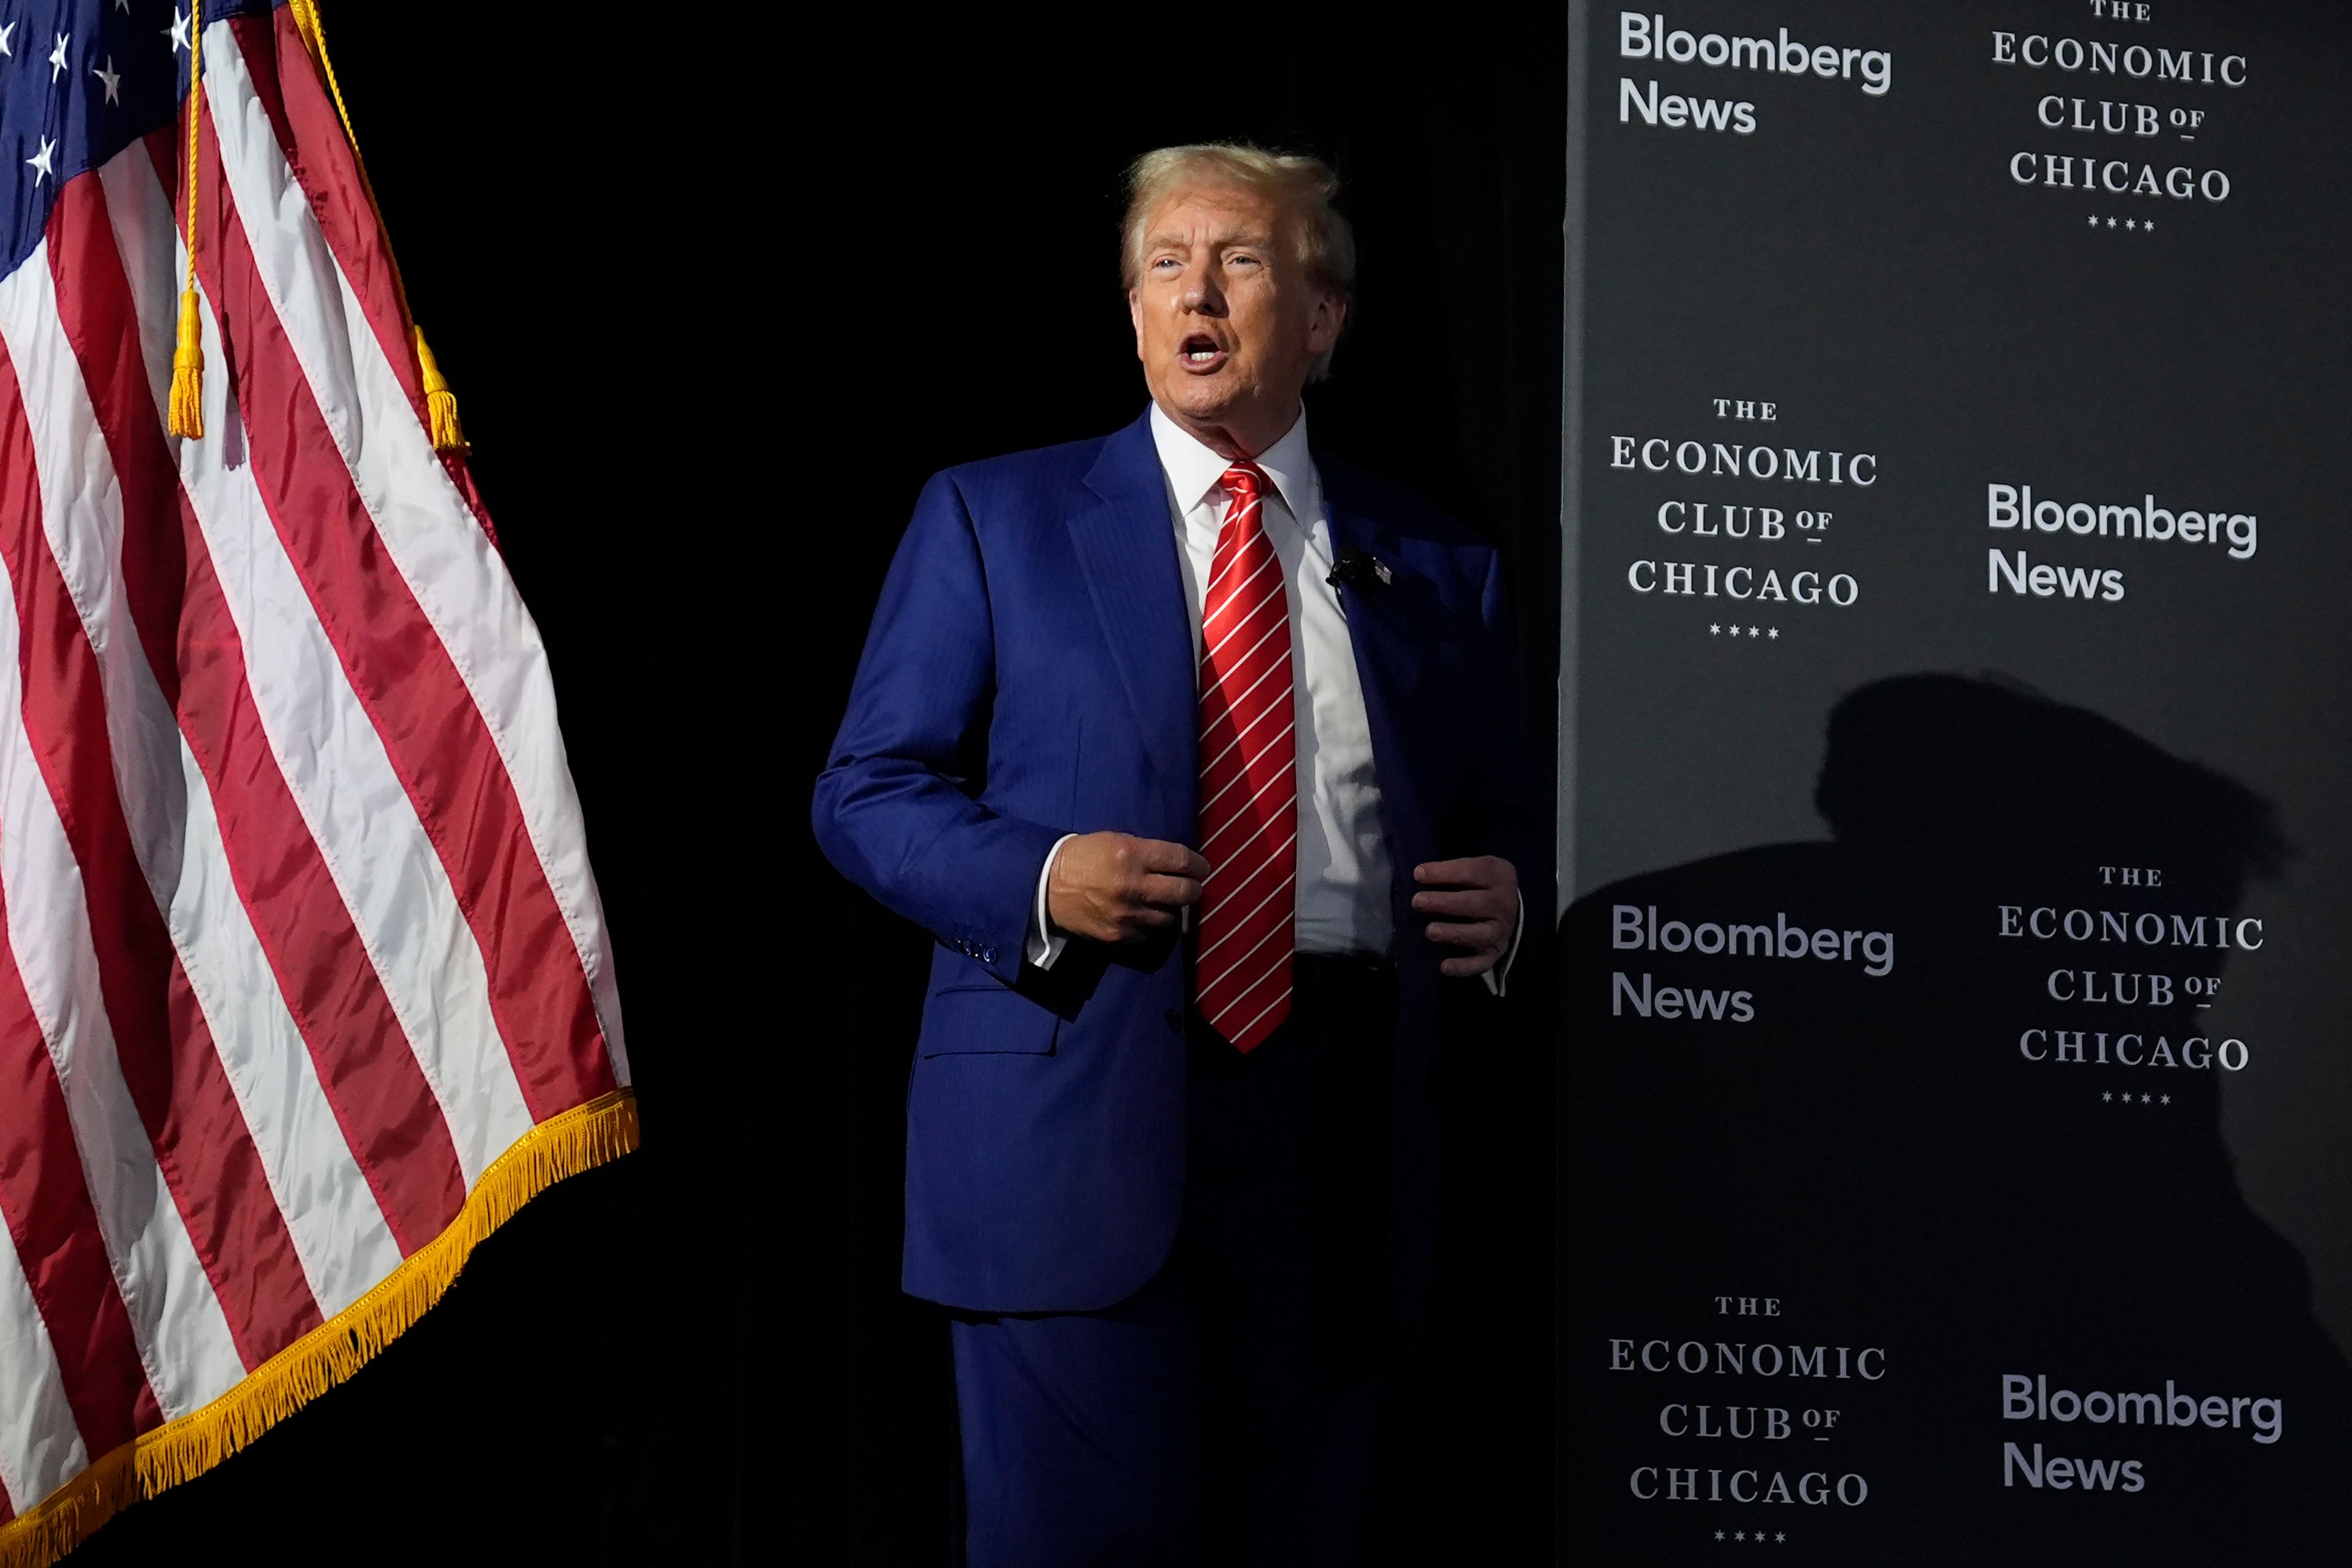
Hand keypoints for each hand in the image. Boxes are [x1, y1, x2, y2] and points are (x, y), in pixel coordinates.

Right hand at [1047, 832, 1209, 944]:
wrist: (1047, 886)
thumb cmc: (1085, 857)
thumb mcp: (1116, 841)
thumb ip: (1148, 853)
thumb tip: (1181, 864)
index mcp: (1132, 854)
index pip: (1181, 860)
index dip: (1198, 865)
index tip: (1202, 869)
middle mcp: (1132, 885)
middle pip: (1183, 892)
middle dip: (1193, 889)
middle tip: (1192, 887)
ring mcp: (1127, 914)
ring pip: (1169, 917)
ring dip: (1170, 909)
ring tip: (1164, 902)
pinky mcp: (1119, 936)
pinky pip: (1150, 933)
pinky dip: (1151, 925)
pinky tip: (1145, 915)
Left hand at [1411, 856, 1518, 976]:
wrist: (1508, 907)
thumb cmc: (1480, 884)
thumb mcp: (1473, 868)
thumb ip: (1451, 870)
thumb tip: (1419, 875)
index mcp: (1499, 875)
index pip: (1471, 872)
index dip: (1444, 873)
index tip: (1418, 874)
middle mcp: (1504, 903)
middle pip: (1474, 904)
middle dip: (1444, 903)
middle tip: (1417, 902)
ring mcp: (1501, 930)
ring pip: (1479, 934)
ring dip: (1453, 933)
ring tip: (1430, 931)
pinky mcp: (1495, 952)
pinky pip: (1481, 963)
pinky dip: (1463, 967)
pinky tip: (1444, 966)